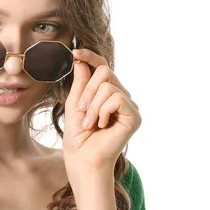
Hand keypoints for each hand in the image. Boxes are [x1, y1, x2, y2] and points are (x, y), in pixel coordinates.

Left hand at [62, 49, 141, 184]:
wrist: (82, 157)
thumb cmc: (78, 134)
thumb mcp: (75, 103)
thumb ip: (80, 82)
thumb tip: (82, 60)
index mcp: (107, 92)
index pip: (102, 66)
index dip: (90, 56)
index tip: (74, 53)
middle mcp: (121, 95)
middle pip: (105, 71)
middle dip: (87, 91)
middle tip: (81, 111)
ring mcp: (129, 105)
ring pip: (108, 85)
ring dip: (92, 105)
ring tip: (90, 123)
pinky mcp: (134, 115)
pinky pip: (116, 98)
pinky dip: (102, 111)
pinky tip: (102, 125)